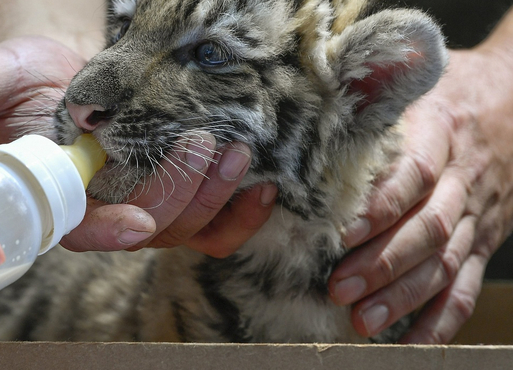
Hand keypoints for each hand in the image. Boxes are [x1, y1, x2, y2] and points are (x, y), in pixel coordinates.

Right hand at [0, 36, 276, 255]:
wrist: (59, 75)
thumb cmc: (22, 80)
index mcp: (54, 200)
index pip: (80, 231)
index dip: (108, 231)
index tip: (138, 220)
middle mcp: (99, 211)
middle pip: (147, 226)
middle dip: (182, 194)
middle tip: (209, 146)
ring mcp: (139, 204)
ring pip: (185, 226)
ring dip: (217, 197)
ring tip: (240, 150)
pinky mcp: (169, 192)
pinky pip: (210, 222)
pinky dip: (239, 212)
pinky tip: (263, 185)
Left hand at [328, 47, 512, 341]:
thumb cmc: (452, 92)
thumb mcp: (418, 85)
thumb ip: (375, 103)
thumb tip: (313, 116)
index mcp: (442, 134)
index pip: (413, 175)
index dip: (381, 207)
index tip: (343, 233)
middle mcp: (463, 179)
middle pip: (427, 228)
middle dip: (382, 263)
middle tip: (338, 288)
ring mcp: (477, 214)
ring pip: (445, 262)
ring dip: (405, 296)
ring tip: (364, 321)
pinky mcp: (485, 240)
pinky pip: (468, 283)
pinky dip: (444, 318)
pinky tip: (416, 343)